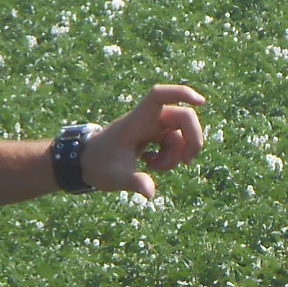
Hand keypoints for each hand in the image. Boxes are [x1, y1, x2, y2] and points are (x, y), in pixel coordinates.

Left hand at [83, 84, 206, 197]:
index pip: (158, 96)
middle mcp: (147, 120)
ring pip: (180, 134)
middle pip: (182, 117)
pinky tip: (153, 165)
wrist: (87, 163)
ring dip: (177, 154)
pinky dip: (171, 156)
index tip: (200, 102)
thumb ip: (134, 182)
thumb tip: (149, 193)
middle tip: (187, 162)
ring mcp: (152, 127)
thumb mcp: (115, 178)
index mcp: (135, 122)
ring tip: (155, 168)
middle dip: (192, 139)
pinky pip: (175, 142)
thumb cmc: (98, 165)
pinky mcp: (154, 136)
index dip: (180, 93)